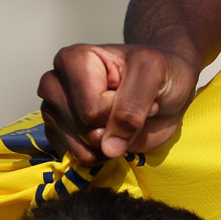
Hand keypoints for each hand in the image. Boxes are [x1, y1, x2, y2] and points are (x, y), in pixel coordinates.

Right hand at [38, 44, 200, 164]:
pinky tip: (112, 137)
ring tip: (120, 122)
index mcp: (72, 60)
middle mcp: (55, 84)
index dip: (120, 110)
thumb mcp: (154, 73)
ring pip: (78, 148)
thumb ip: (133, 104)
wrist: (165, 90)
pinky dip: (101, 156)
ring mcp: (54, 111)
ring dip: (109, 145)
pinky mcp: (60, 135)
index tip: (139, 92)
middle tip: (129, 108)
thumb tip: (108, 147)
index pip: (91, 108)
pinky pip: (77, 159)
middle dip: (114, 128)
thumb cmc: (159, 74)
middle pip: (82, 129)